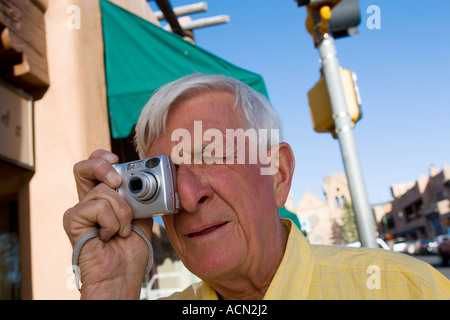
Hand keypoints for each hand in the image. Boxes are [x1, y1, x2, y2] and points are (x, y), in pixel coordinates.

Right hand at [63, 149, 152, 298]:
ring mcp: (79, 211)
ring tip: (123, 230)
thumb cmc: (131, 249)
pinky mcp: (73, 220)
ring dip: (123, 211)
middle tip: (118, 181)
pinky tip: (109, 236)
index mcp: (103, 198)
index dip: (103, 157)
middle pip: (83, 167)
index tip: (117, 159)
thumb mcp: (141, 214)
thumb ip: (138, 195)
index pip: (95, 166)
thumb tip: (145, 177)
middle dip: (102, 166)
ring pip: (104, 191)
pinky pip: (99, 207)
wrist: (122, 275)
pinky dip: (113, 222)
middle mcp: (88, 201)